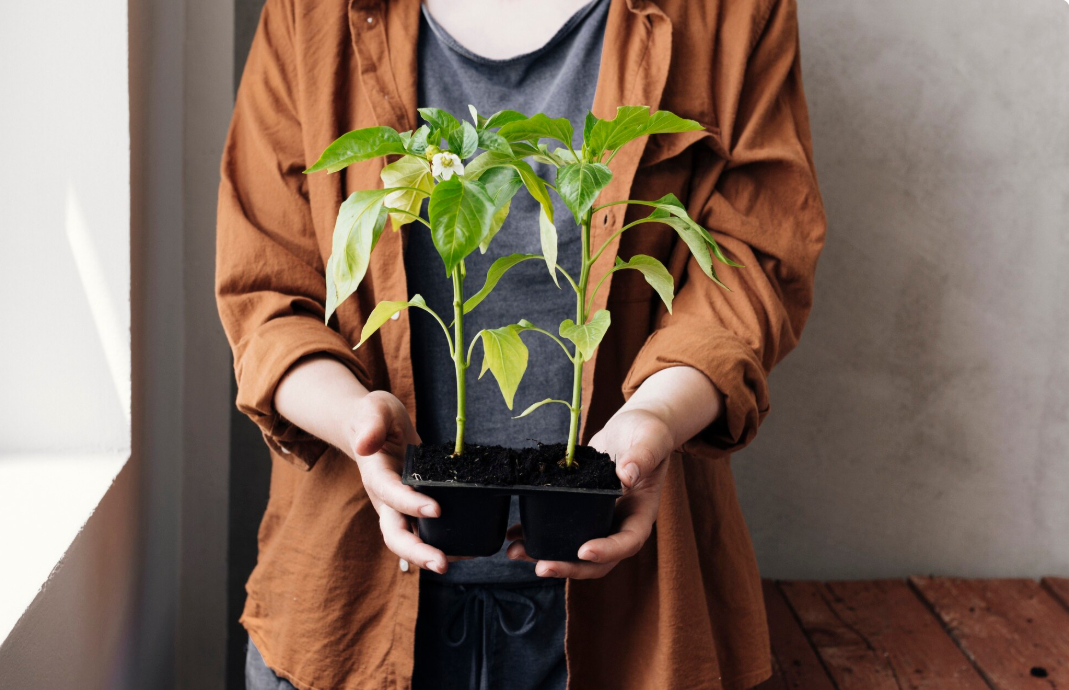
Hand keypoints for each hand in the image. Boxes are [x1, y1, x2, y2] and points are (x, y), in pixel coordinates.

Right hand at [346, 390, 449, 573]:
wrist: (374, 428)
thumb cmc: (375, 417)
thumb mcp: (374, 409)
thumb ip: (371, 423)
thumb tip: (365, 444)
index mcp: (375, 474)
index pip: (389, 493)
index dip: (410, 503)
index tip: (436, 509)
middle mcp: (385, 498)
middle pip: (394, 533)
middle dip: (416, 552)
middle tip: (442, 564)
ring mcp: (397, 508)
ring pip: (409, 539)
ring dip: (429, 555)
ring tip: (459, 561)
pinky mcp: (412, 508)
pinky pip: (424, 531)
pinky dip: (442, 543)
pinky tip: (466, 548)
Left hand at [507, 407, 673, 577]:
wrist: (635, 427)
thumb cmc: (650, 433)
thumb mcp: (650, 440)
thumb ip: (642, 457)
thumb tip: (627, 475)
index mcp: (641, 513)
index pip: (627, 542)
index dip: (606, 551)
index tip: (583, 550)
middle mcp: (619, 523)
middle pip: (598, 560)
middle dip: (569, 566)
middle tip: (542, 567)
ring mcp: (599, 519)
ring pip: (574, 549)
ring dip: (546, 555)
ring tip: (515, 553)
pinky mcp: (581, 509)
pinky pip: (560, 528)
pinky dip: (537, 533)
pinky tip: (514, 533)